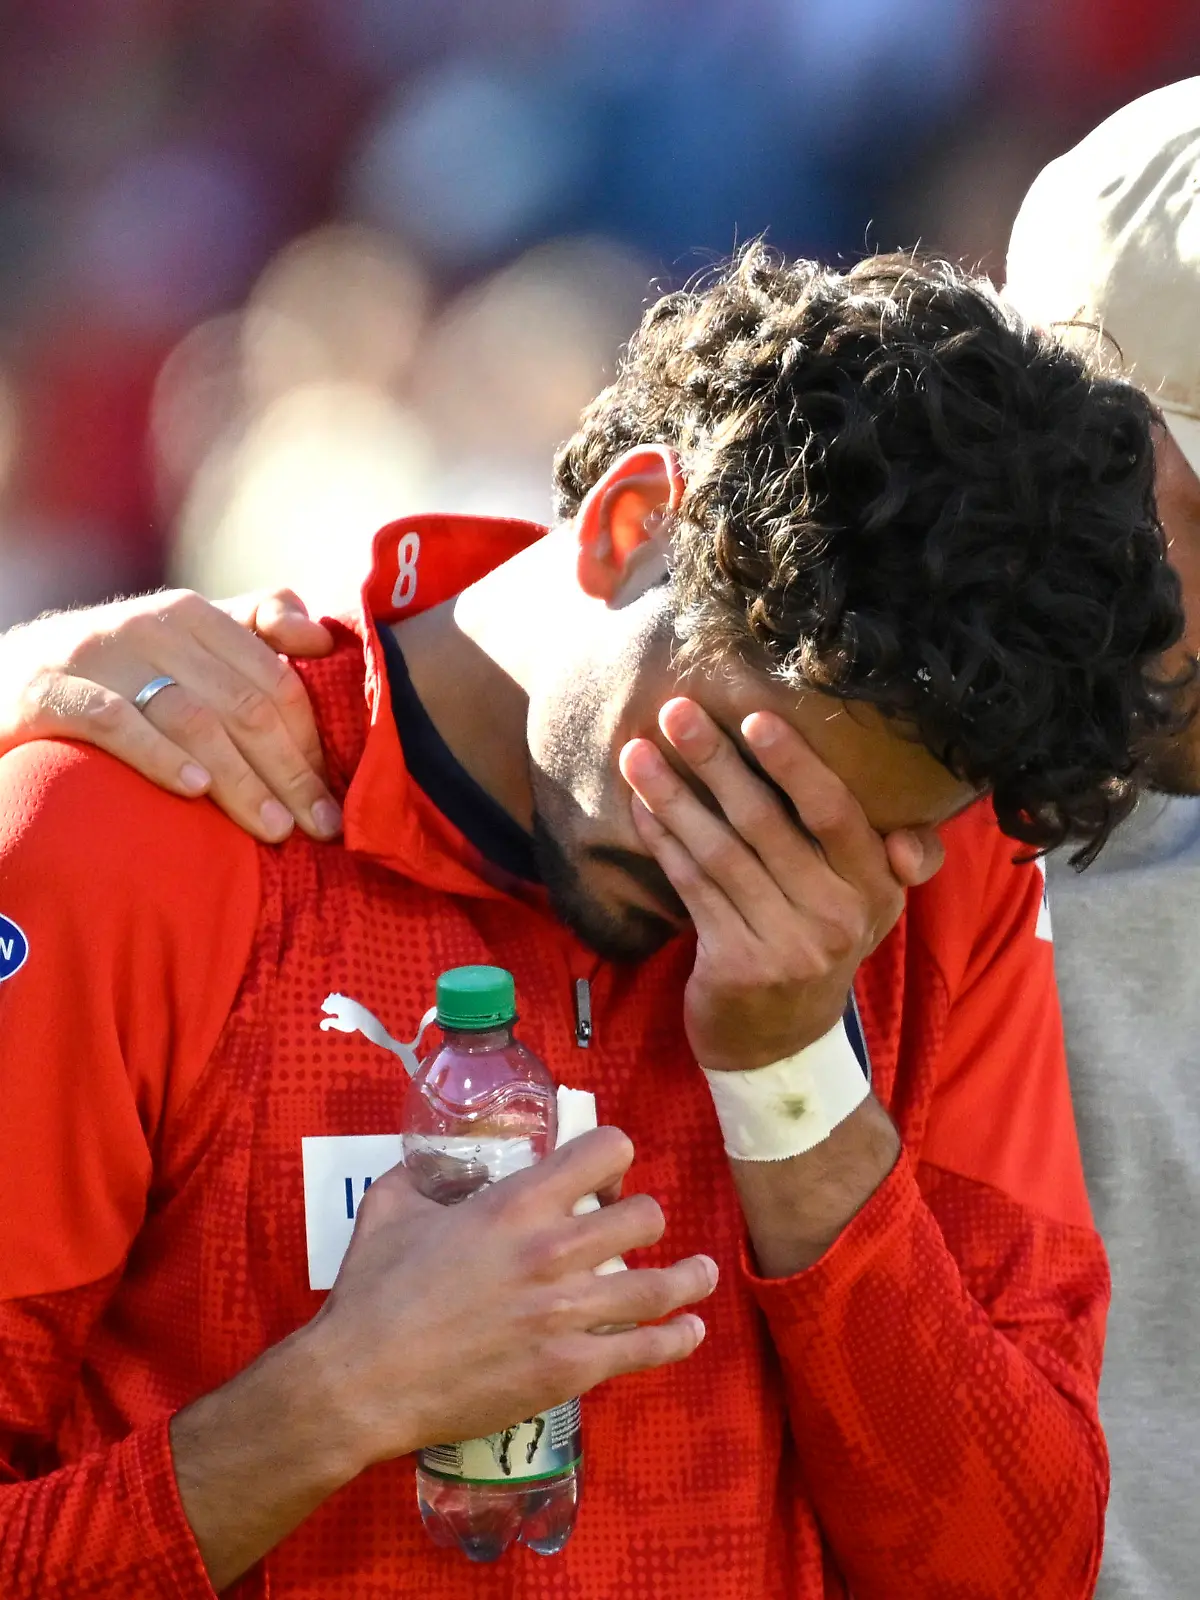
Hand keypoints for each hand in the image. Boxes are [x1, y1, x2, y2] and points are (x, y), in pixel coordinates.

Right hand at [0, 588, 336, 842]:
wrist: (3, 679)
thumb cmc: (114, 673)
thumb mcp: (180, 643)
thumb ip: (255, 629)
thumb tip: (323, 639)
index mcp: (193, 615)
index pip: (273, 680)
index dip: (311, 741)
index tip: (335, 796)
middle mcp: (150, 626)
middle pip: (242, 705)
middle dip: (290, 772)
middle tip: (320, 827)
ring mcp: (98, 656)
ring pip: (191, 718)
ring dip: (241, 779)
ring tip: (275, 829)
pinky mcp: (49, 691)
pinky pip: (114, 723)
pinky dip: (159, 755)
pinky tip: (195, 790)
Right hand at [306, 1127, 715, 1470]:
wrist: (364, 1381)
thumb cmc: (373, 1292)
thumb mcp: (391, 1206)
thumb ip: (425, 1176)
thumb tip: (435, 1160)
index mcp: (515, 1203)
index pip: (602, 1150)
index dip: (612, 1155)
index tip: (606, 1171)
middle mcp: (554, 1250)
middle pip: (643, 1216)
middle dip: (643, 1217)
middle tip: (634, 1229)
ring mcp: (569, 1312)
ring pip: (660, 1284)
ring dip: (688, 1276)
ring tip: (702, 1273)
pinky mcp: (571, 1368)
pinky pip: (646, 1349)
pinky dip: (677, 1338)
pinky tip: (690, 1331)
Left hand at [619, 699, 943, 1072]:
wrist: (780, 1042)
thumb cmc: (819, 944)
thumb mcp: (870, 906)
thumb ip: (891, 860)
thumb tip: (911, 839)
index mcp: (876, 889)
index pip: (835, 813)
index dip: (793, 763)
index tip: (752, 716)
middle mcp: (838, 917)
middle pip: (766, 822)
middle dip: (716, 761)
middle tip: (676, 712)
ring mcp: (785, 946)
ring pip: (720, 852)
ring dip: (673, 796)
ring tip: (637, 752)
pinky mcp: (735, 965)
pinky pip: (693, 888)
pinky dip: (664, 844)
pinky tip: (641, 808)